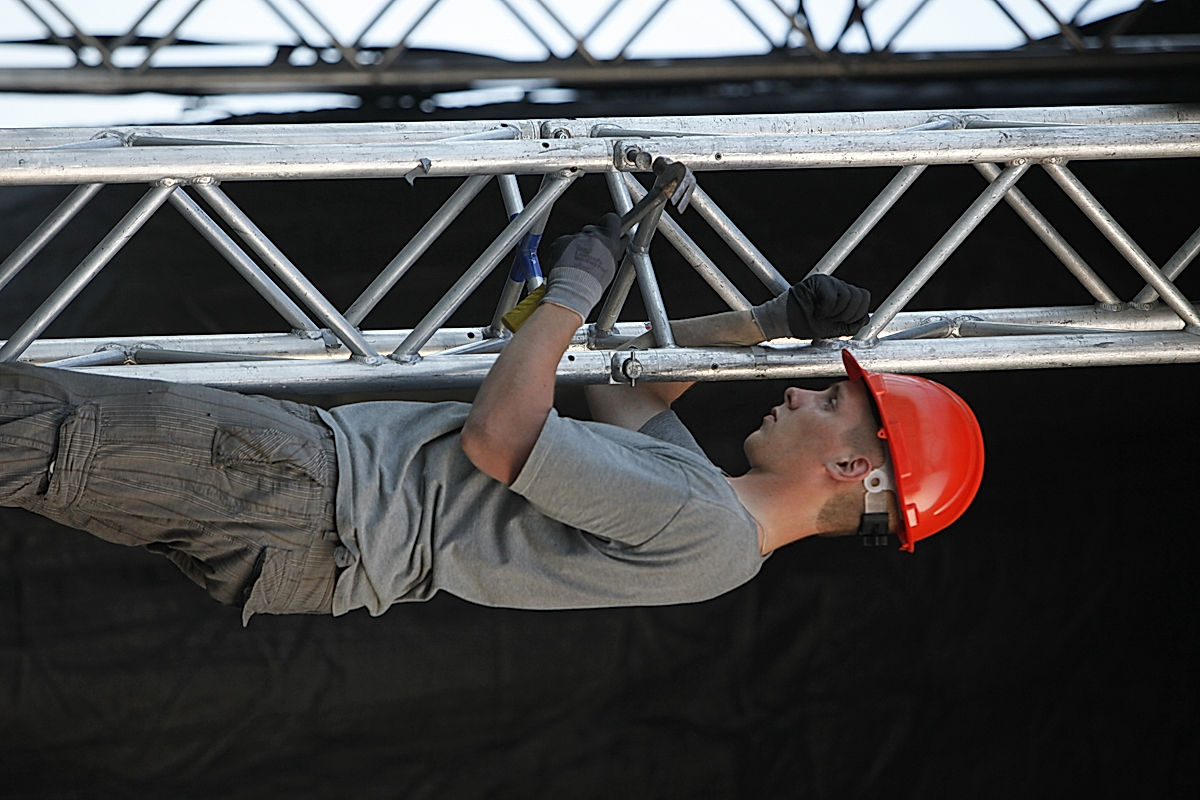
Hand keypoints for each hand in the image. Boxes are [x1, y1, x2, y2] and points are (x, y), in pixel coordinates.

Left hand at [541, 213, 627, 321]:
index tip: (608, 229)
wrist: (572, 289)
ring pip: (577, 238)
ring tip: (576, 264)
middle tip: (590, 253)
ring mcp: (575, 237)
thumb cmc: (593, 283)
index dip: (610, 224)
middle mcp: (592, 235)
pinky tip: (565, 264)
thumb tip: (619, 242)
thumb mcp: (611, 266)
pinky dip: (563, 251)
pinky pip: (563, 242)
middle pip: (592, 229)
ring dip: (577, 246)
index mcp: (608, 241)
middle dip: (591, 239)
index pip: (612, 220)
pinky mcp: (560, 241)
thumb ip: (613, 250)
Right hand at [751, 274, 870, 339]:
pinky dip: (826, 308)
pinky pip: (834, 296)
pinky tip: (816, 310)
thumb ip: (851, 324)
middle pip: (861, 296)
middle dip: (849, 314)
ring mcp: (828, 282)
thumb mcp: (832, 329)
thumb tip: (865, 319)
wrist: (782, 323)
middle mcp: (837, 286)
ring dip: (836, 312)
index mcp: (842, 296)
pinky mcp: (818, 281)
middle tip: (832, 319)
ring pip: (849, 297)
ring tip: (822, 314)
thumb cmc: (803, 325)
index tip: (843, 323)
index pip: (863, 299)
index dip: (858, 314)